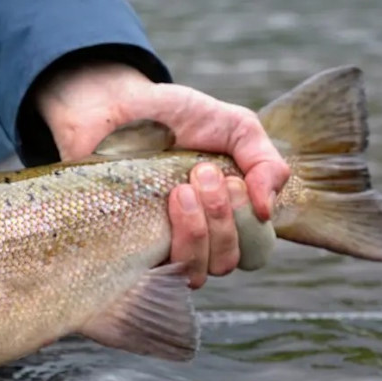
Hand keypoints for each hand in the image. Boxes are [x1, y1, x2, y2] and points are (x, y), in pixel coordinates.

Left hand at [32, 60, 290, 288]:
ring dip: (197, 232)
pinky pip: (149, 274)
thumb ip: (266, 163)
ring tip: (180, 190)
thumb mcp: (236, 127)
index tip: (231, 180)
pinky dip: (163, 246)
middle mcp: (194, 237)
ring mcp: (158, 244)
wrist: (115, 106)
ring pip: (192, 273)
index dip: (249, 224)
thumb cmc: (175, 117)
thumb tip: (266, 210)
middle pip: (224, 263)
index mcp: (224, 216)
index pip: (252, 250)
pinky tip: (160, 209)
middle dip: (222, 218)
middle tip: (202, 173)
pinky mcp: (122, 247)